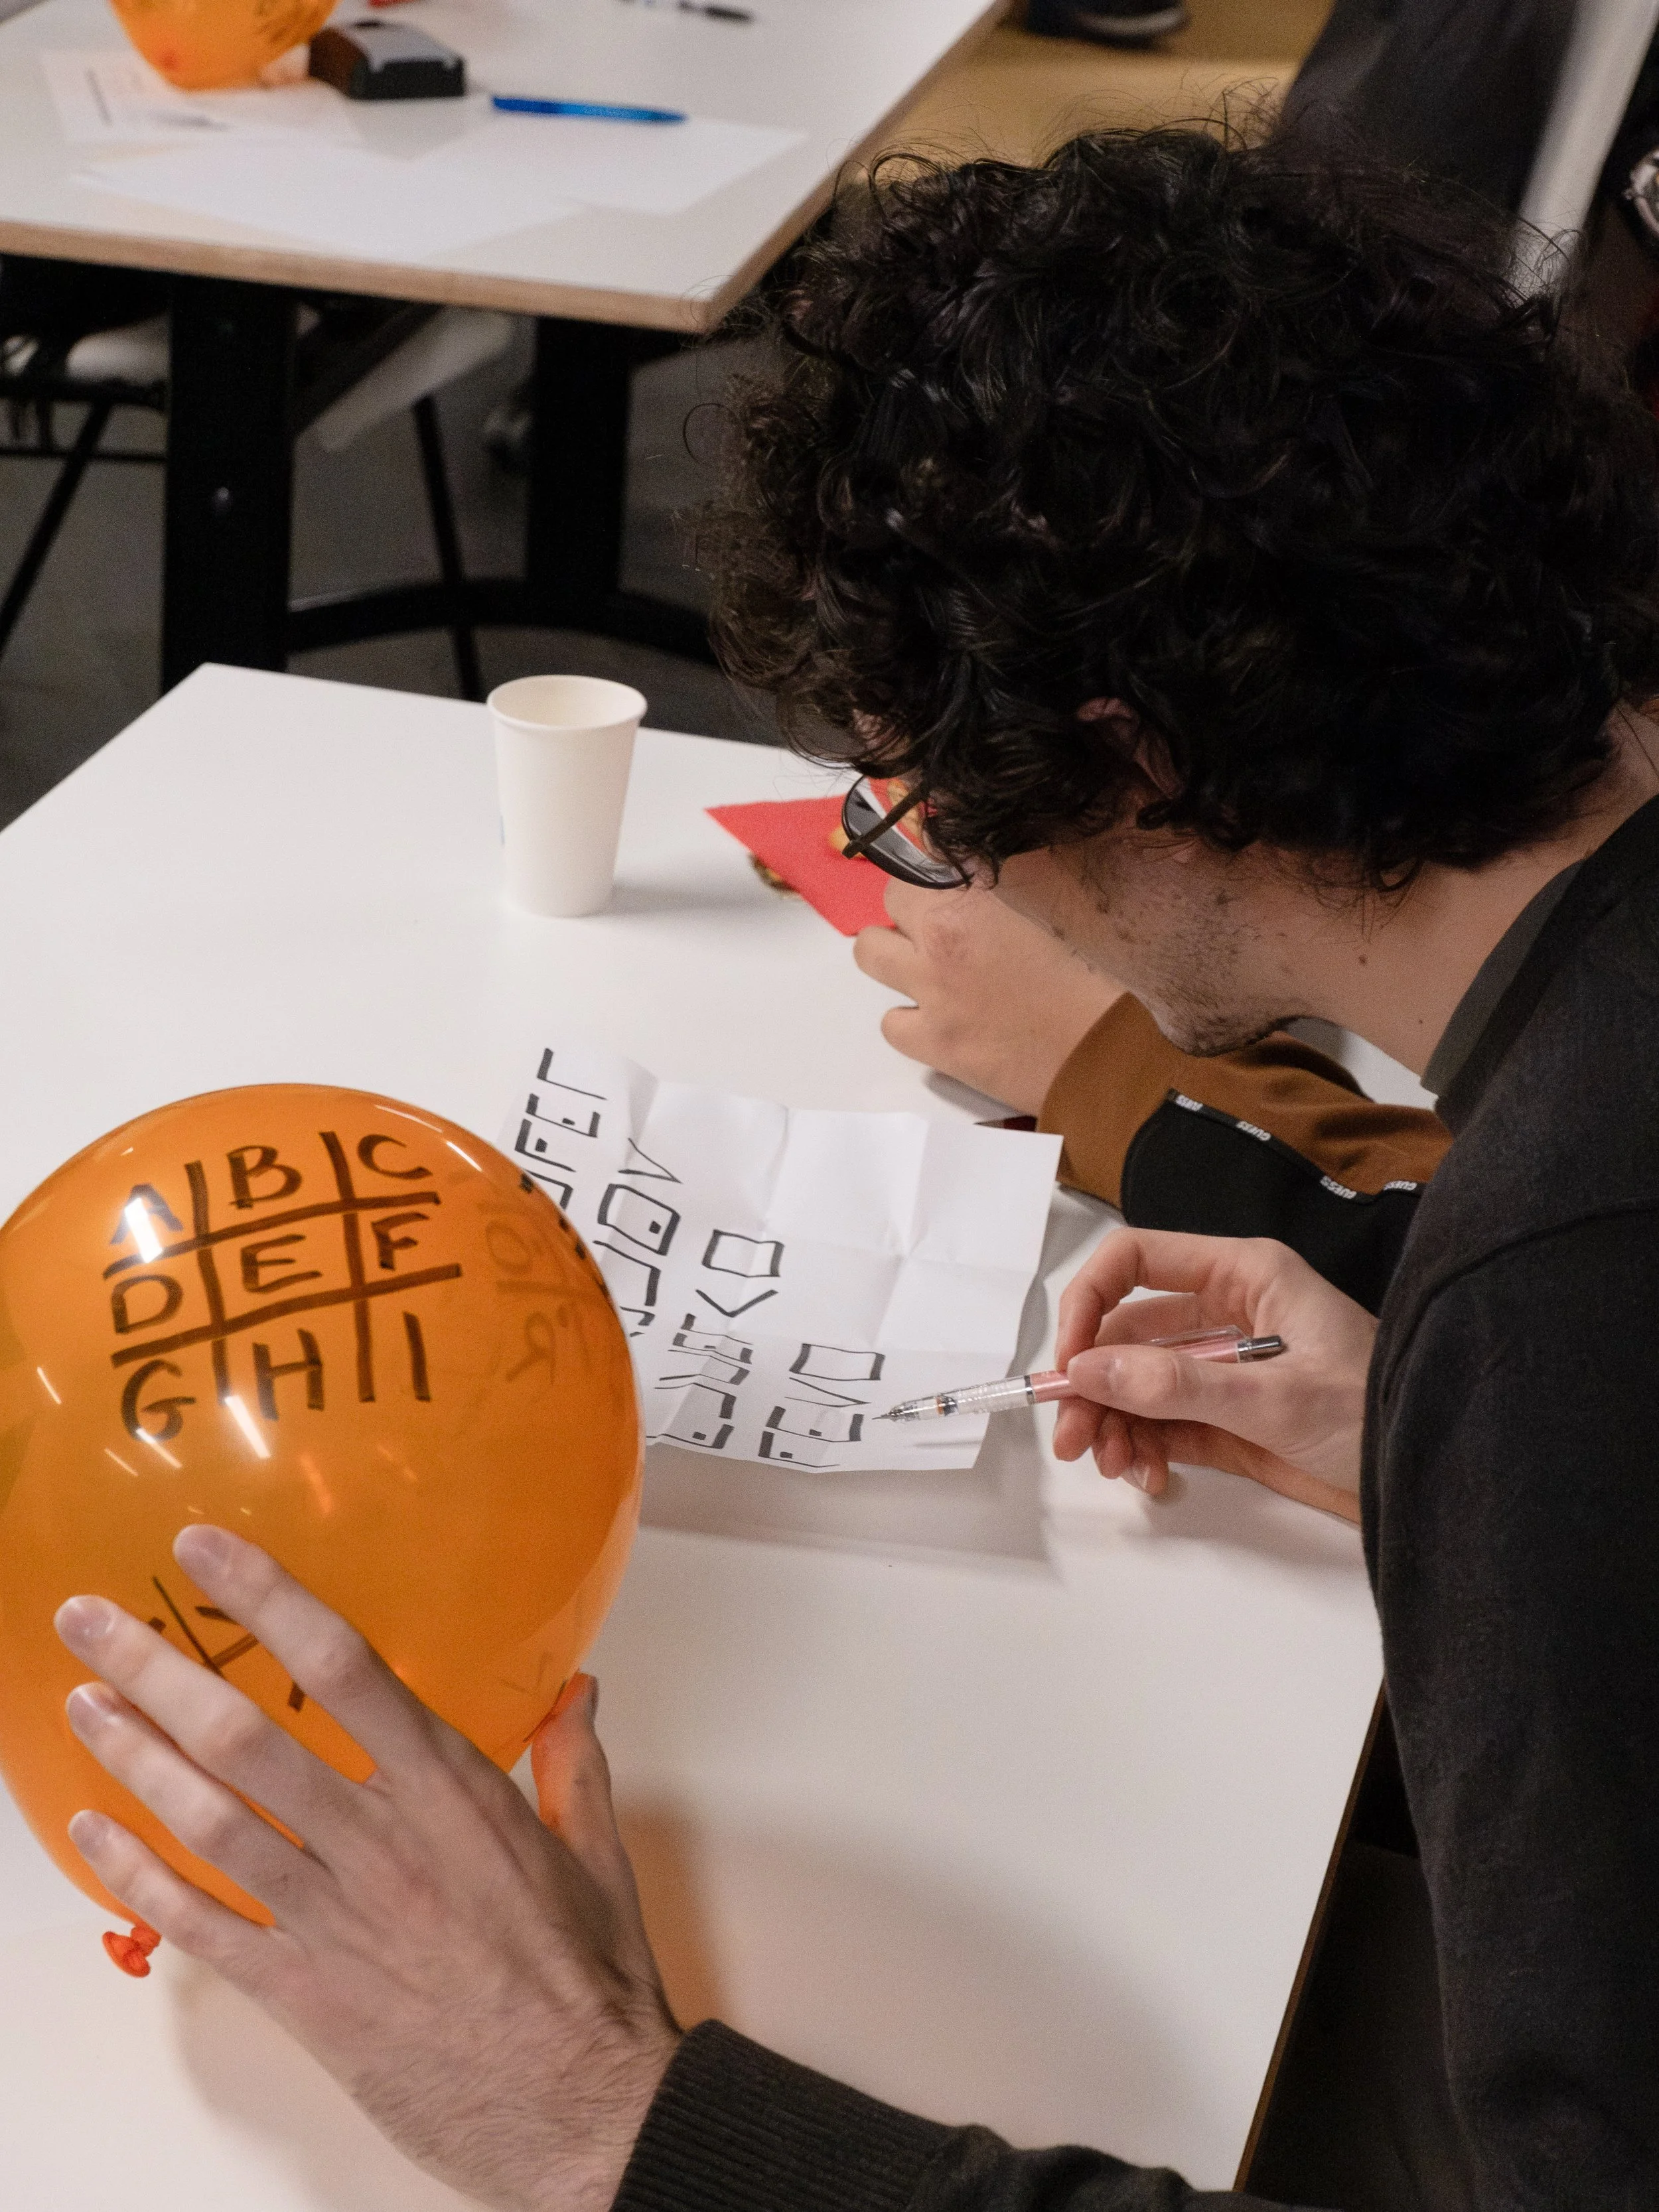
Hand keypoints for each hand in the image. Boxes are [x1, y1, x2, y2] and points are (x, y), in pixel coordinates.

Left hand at [55, 1525, 677, 2211]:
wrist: (583, 2107)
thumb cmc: (592, 1980)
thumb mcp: (596, 1852)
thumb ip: (574, 1759)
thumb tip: (578, 1689)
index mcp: (452, 1789)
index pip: (343, 1664)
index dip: (266, 1598)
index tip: (203, 1551)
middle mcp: (380, 1841)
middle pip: (245, 1734)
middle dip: (155, 1669)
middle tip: (90, 1620)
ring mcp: (335, 1919)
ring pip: (208, 1820)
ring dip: (133, 1756)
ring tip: (81, 1706)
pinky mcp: (306, 1994)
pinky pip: (203, 1925)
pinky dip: (138, 1877)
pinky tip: (96, 1835)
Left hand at [853, 878, 1122, 1112]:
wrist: (1108, 1059)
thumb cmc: (1100, 981)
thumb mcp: (1058, 911)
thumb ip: (1011, 885)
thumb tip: (980, 865)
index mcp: (975, 902)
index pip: (925, 856)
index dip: (940, 865)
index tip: (955, 876)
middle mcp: (939, 943)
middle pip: (891, 900)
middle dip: (914, 906)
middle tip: (947, 924)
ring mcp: (930, 996)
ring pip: (871, 954)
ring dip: (896, 955)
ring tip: (932, 967)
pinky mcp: (932, 1045)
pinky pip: (891, 1022)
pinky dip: (910, 1018)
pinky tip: (942, 1019)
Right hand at [1052, 1229, 1376, 1522]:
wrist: (1433, 1482)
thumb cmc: (1378, 1415)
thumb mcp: (1276, 1399)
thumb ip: (1179, 1386)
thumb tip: (1090, 1371)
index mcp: (1244, 1276)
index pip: (1137, 1261)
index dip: (1090, 1302)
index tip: (1069, 1361)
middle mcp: (1228, 1314)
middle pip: (1127, 1333)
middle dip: (1093, 1383)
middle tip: (1073, 1437)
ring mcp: (1225, 1370)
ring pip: (1138, 1384)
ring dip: (1114, 1422)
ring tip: (1117, 1466)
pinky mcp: (1230, 1420)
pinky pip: (1163, 1425)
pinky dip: (1144, 1449)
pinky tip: (1149, 1475)